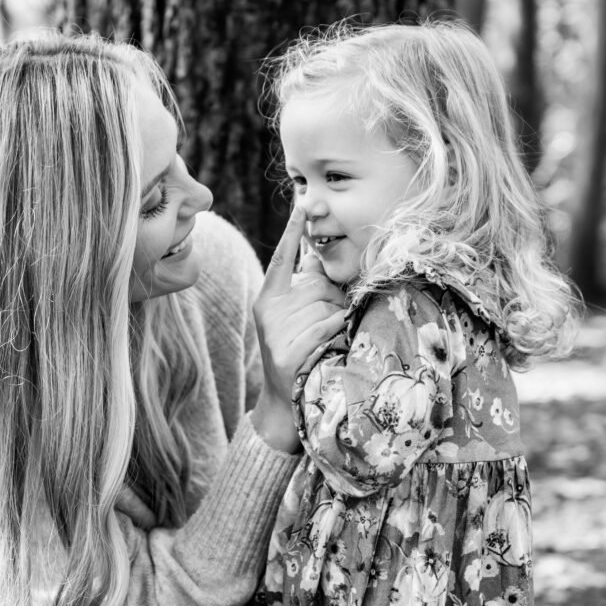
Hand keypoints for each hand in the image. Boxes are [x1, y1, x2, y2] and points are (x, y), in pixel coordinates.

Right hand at [250, 207, 346, 452]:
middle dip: (332, 302)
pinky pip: (329, 326)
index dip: (293, 232)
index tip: (303, 205)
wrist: (283, 400)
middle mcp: (269, 312)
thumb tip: (320, 256)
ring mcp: (276, 331)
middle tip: (325, 326)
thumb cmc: (296, 352)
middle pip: (319, 286)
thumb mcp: (292, 318)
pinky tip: (327, 348)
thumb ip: (305, 289)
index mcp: (268, 299)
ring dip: (337, 322)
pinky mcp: (289, 351)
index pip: (281, 258)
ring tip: (324, 343)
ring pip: (328, 307)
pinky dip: (337, 334)